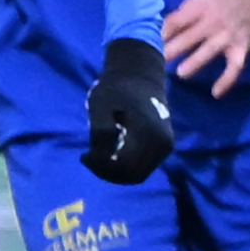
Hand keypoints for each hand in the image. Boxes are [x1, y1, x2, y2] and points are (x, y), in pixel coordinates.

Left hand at [84, 36, 175, 181]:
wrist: (140, 74)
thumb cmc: (117, 87)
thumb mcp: (100, 106)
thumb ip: (101, 133)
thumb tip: (101, 159)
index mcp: (150, 135)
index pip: (125, 168)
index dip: (101, 168)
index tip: (83, 156)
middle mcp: (163, 145)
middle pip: (133, 176)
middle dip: (108, 172)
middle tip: (88, 158)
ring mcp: (166, 146)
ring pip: (139, 174)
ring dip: (116, 171)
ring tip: (96, 157)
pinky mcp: (163, 146)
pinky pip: (143, 165)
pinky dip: (125, 165)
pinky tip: (108, 153)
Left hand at [161, 0, 249, 96]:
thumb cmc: (218, 1)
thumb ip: (180, 15)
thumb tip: (157, 32)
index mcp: (199, 8)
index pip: (175, 21)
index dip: (160, 33)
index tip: (145, 44)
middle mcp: (214, 22)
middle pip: (189, 37)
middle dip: (172, 49)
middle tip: (154, 62)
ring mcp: (228, 36)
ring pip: (210, 51)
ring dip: (195, 62)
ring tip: (181, 73)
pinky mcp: (242, 49)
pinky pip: (235, 67)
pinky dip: (227, 80)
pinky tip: (215, 93)